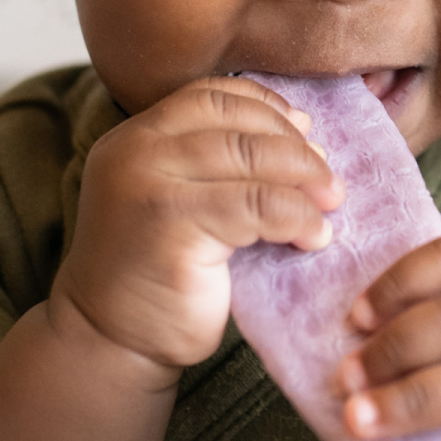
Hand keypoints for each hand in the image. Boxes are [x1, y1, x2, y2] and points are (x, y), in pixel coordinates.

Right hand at [50, 77, 342, 380]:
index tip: (304, 128)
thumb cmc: (158, 274)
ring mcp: (150, 187)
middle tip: (327, 176)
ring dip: (304, 179)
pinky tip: (313, 237)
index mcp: (133, 138)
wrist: (111, 344)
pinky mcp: (173, 227)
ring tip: (330, 202)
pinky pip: (257, 205)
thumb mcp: (181, 198)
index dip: (265, 106)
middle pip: (236, 124)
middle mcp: (135, 153)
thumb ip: (217, 162)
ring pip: (251, 158)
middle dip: (294, 145)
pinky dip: (297, 216)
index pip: (210, 96)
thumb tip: (302, 128)